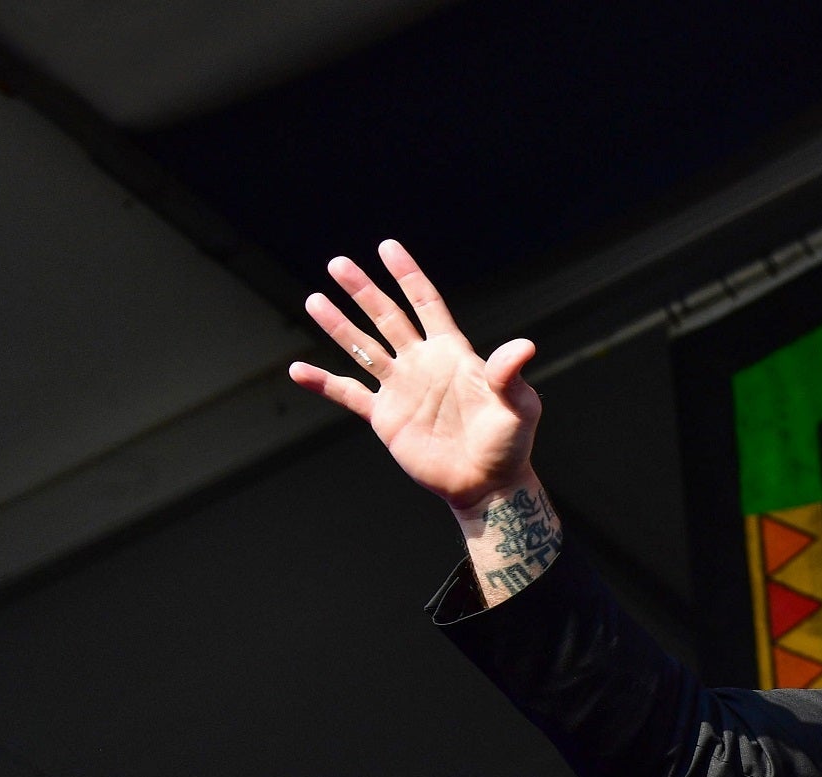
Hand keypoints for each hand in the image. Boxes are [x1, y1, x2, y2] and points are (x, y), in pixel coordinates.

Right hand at [287, 240, 539, 514]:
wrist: (488, 483)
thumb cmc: (509, 444)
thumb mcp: (519, 406)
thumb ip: (511, 375)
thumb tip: (524, 346)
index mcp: (452, 354)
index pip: (426, 304)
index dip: (408, 276)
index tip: (388, 247)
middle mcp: (422, 364)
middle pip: (387, 318)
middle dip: (363, 291)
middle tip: (339, 264)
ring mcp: (401, 389)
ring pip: (363, 348)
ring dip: (339, 326)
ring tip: (314, 300)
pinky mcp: (386, 417)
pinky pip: (348, 394)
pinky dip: (323, 382)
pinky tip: (297, 370)